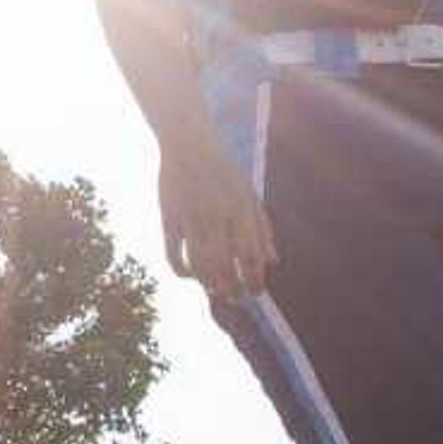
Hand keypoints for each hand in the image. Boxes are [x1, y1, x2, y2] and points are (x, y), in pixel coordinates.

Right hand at [160, 146, 275, 299]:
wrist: (189, 145)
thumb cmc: (224, 172)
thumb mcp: (250, 195)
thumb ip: (263, 229)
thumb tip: (273, 261)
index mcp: (241, 211)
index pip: (250, 256)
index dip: (254, 280)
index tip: (255, 292)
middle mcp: (217, 217)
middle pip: (225, 266)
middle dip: (232, 289)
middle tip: (235, 298)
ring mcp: (191, 219)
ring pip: (199, 265)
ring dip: (208, 284)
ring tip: (215, 291)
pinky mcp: (169, 219)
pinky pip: (173, 254)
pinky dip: (181, 271)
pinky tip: (189, 276)